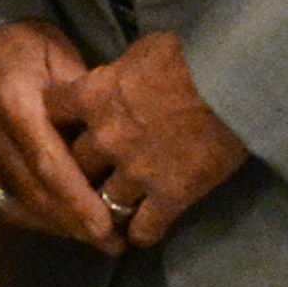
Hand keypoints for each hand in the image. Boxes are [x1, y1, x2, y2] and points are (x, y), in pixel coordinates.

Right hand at [0, 21, 118, 250]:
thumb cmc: (16, 41)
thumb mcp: (57, 55)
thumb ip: (82, 99)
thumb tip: (114, 137)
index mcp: (14, 105)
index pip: (48, 165)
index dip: (78, 202)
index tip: (107, 229)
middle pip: (33, 193)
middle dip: (73, 225)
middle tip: (111, 244)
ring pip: (11, 203)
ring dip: (52, 226)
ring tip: (88, 238)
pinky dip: (26, 216)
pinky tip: (51, 224)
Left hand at [62, 32, 255, 248]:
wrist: (235, 81)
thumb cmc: (191, 55)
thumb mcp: (143, 51)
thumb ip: (120, 72)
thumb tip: (118, 79)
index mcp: (93, 96)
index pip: (52, 113)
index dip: (55, 123)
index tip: (62, 128)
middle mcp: (105, 138)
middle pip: (72, 165)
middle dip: (77, 173)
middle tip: (84, 180)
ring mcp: (135, 171)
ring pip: (103, 202)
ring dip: (105, 209)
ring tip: (108, 216)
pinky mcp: (170, 196)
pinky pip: (144, 228)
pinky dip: (141, 234)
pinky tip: (141, 235)